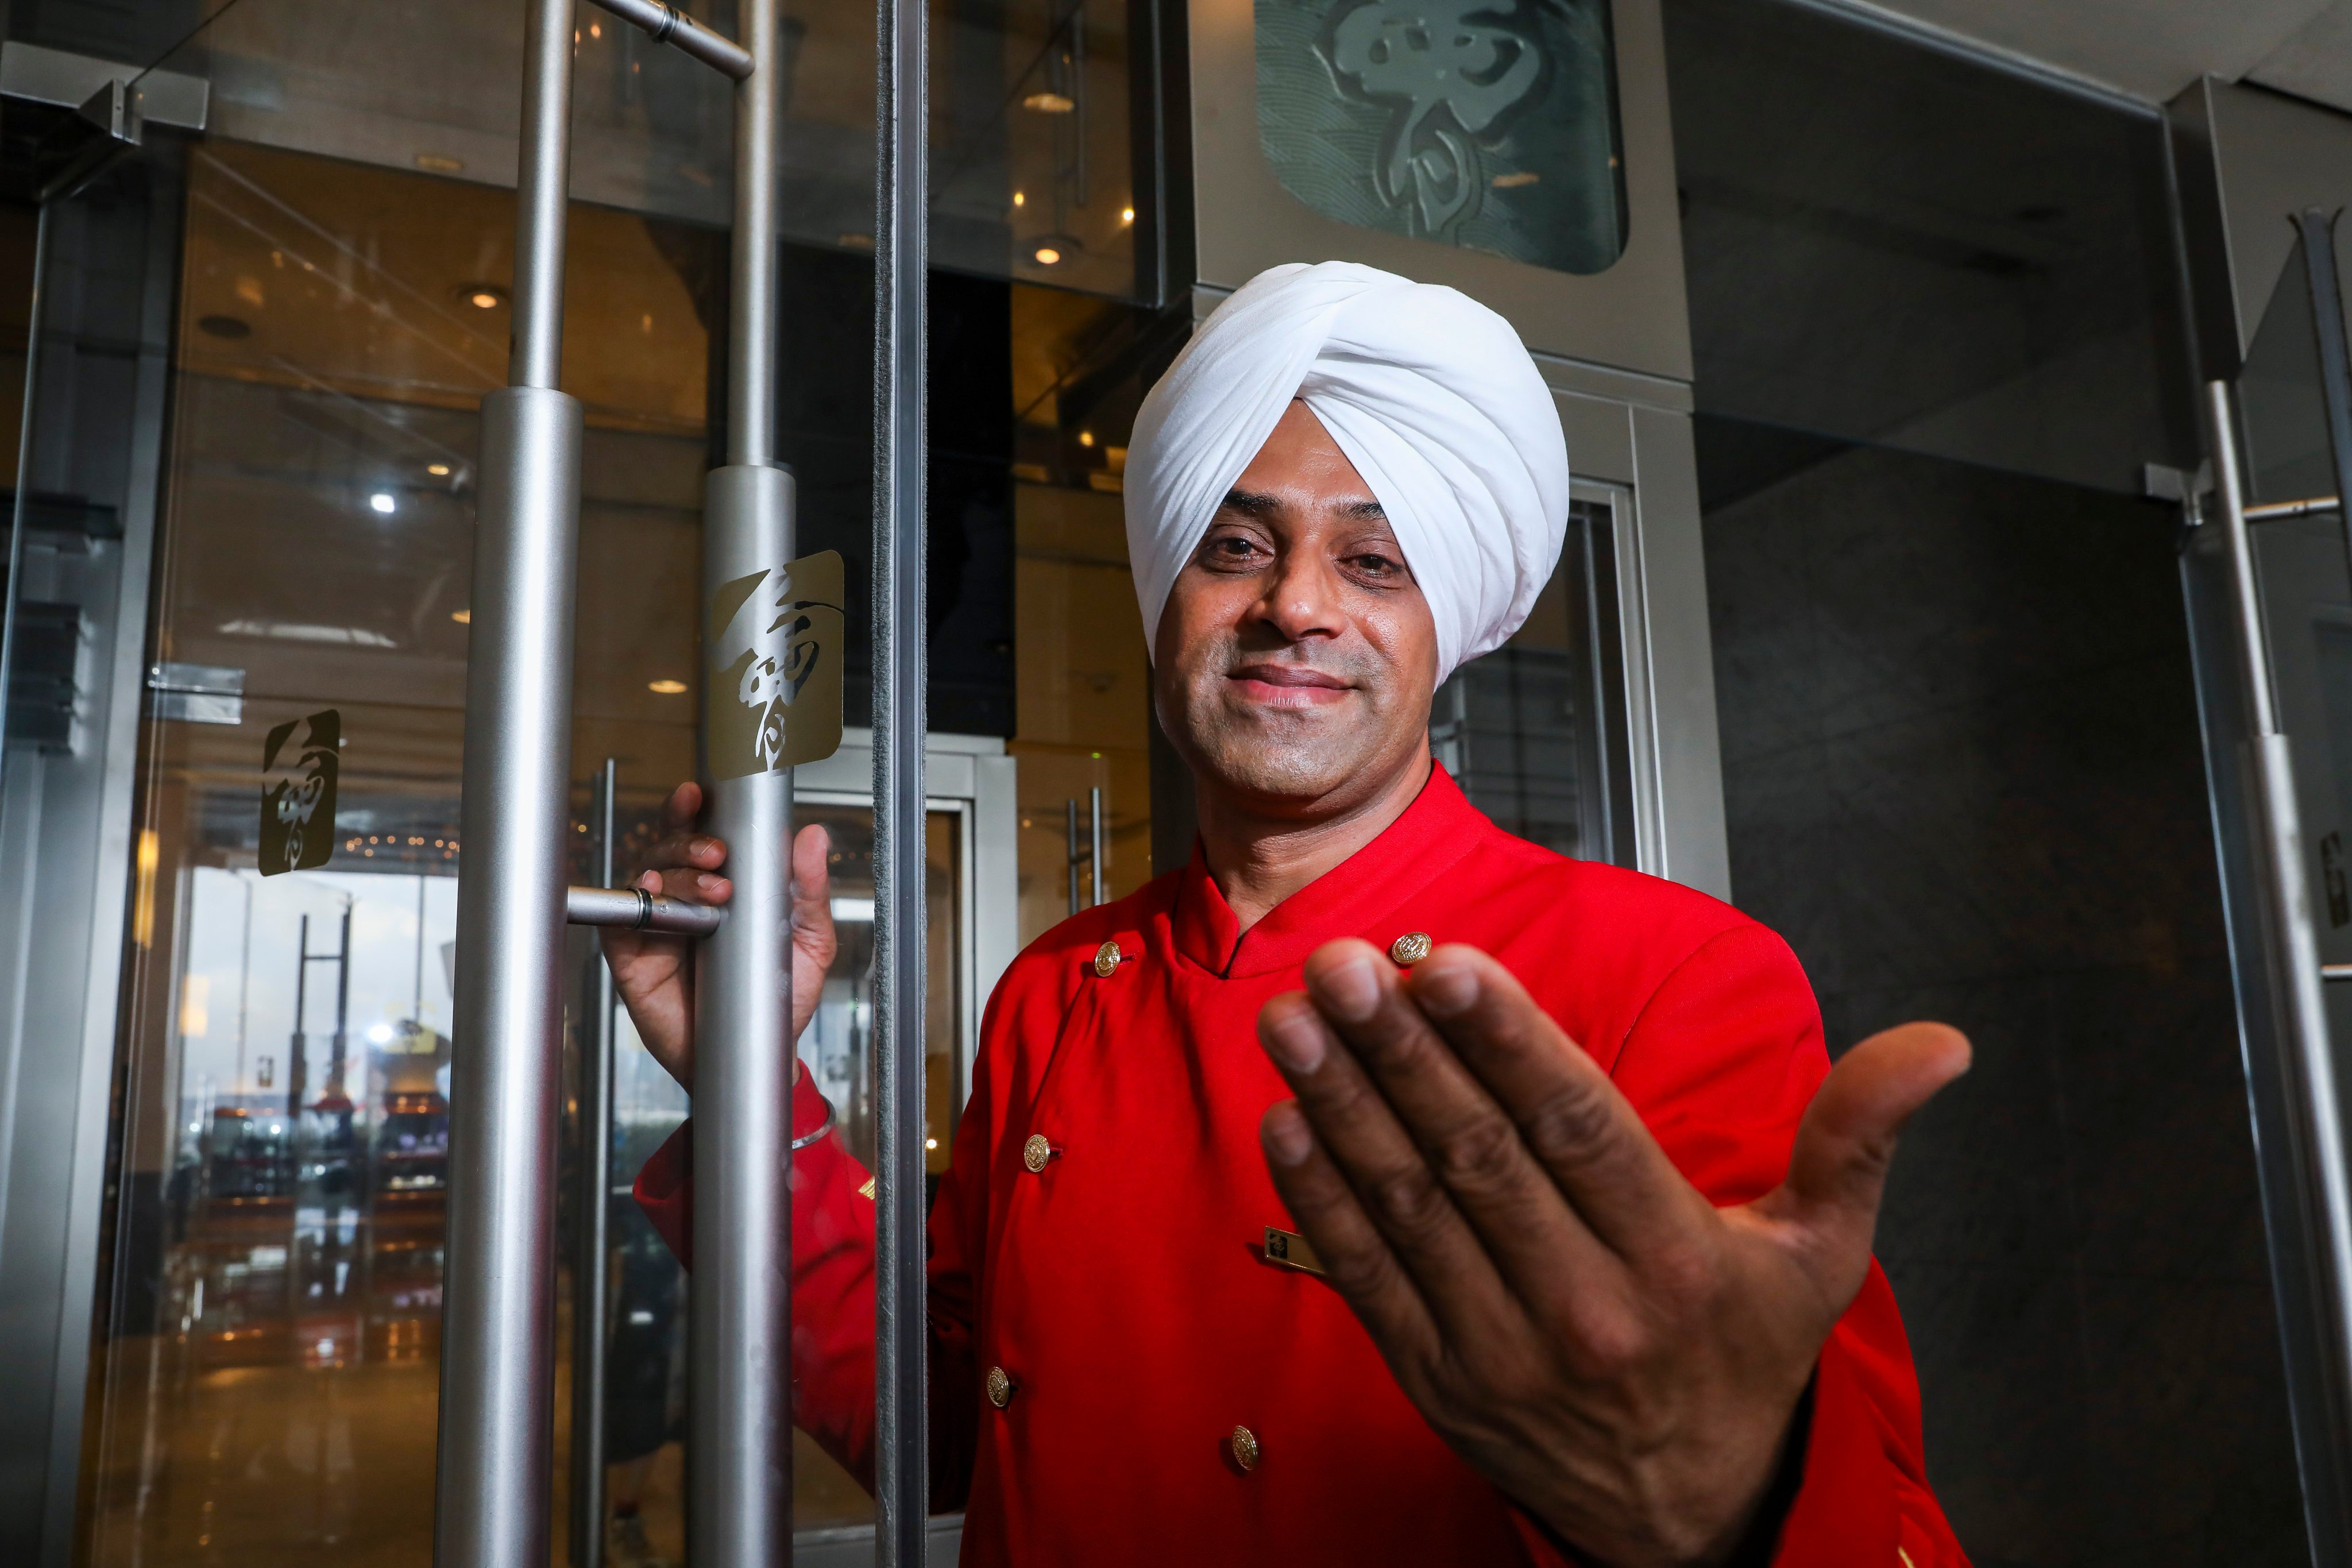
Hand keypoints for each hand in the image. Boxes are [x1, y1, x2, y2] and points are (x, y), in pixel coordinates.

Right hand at [602, 780, 837, 1092]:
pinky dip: (633, 902)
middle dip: (689, 838)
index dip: (697, 809)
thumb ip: (809, 892)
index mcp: (726, 886)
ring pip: (648, 875)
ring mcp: (659, 924)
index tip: (703, 794)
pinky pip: (622, 918)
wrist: (756, 1055)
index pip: (704, 834)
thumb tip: (814, 838)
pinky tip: (652, 894)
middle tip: (718, 854)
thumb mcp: (809, 944)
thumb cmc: (776, 999)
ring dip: (675, 871)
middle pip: (670, 846)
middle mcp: (687, 898)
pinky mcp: (634, 956)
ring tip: (711, 889)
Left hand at [1254, 940, 1967, 1567]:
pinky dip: (1320, 1197)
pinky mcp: (1438, 1379)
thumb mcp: (1821, 1251)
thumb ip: (1858, 1135)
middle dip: (1401, 1051)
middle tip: (1342, 964)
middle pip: (1478, 1157)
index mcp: (1676, 1262)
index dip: (1506, 1041)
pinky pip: (1366, 1277)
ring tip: (1296, 1017)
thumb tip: (1939, 1044)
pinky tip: (1288, 1119)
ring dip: (1341, 1105)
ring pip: (1408, 1206)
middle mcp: (1583, 1308)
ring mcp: (1500, 1350)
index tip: (1443, 963)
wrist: (1687, 1512)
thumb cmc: (1744, 1355)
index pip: (1578, 1130)